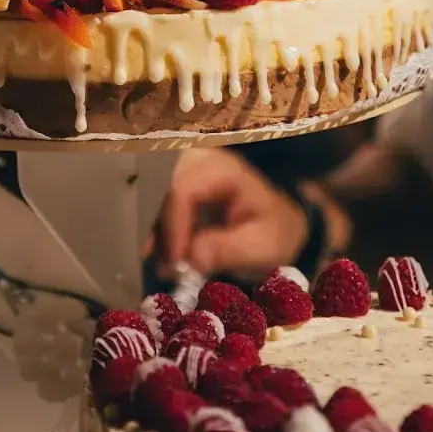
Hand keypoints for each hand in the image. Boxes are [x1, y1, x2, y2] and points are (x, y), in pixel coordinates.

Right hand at [156, 149, 308, 280]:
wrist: (278, 226)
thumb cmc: (274, 232)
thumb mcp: (262, 246)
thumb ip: (229, 250)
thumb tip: (192, 259)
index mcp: (224, 170)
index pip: (183, 188)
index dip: (173, 225)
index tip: (176, 262)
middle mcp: (200, 163)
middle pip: (161, 189)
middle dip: (159, 230)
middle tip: (167, 267)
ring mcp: (187, 171)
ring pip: (153, 197)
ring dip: (156, 234)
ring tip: (169, 268)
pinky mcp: (179, 186)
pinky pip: (156, 205)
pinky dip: (157, 233)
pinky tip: (165, 258)